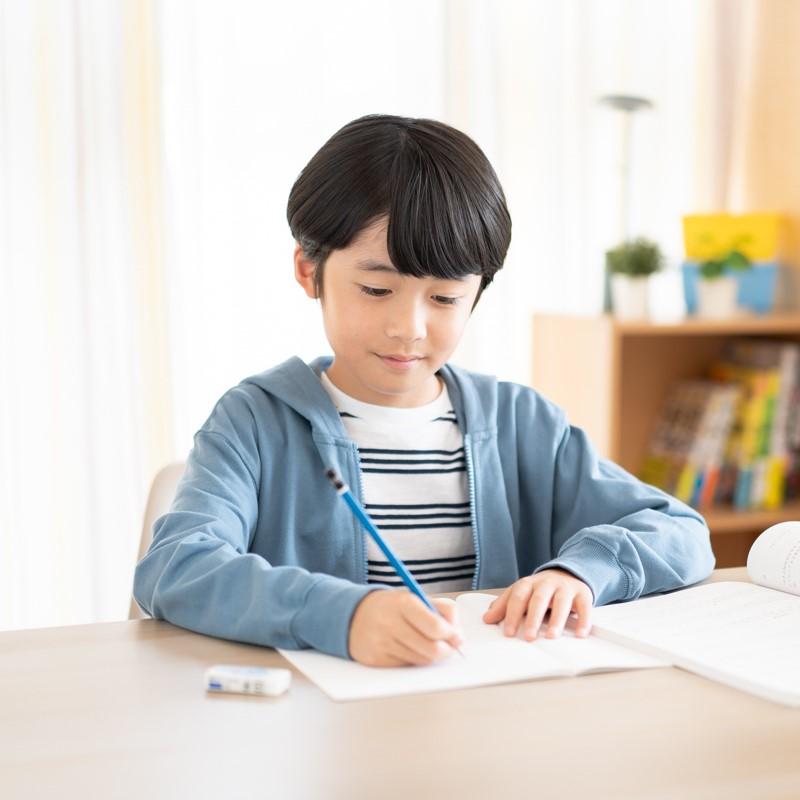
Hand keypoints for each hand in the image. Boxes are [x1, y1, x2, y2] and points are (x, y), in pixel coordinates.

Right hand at [349, 590, 463, 666]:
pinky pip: (407, 666)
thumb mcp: (415, 598)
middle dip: (446, 650)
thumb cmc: (391, 607)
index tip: (456, 637)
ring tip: (428, 644)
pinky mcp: (376, 660)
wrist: (352, 615)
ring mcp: (382, 643)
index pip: (435, 627)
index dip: (451, 635)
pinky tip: (410, 649)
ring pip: (421, 660)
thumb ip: (442, 610)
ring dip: (431, 656)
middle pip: (431, 649)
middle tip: (450, 647)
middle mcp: (390, 623)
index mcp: (403, 603)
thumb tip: (459, 636)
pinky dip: (414, 660)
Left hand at [482, 568, 592, 639]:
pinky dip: (583, 621)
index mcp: (528, 583)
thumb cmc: (540, 589)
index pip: (518, 597)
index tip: (508, 632)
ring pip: (561, 602)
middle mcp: (546, 584)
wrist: (567, 573)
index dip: (512, 614)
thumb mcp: (521, 593)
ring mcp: (565, 588)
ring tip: (551, 636)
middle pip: (538, 599)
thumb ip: (504, 605)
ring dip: (557, 620)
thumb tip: (487, 619)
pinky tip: (580, 634)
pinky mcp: (583, 594)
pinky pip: (584, 607)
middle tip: (528, 637)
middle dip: (533, 618)